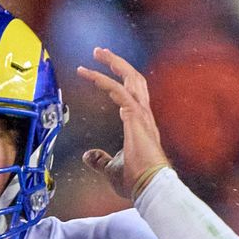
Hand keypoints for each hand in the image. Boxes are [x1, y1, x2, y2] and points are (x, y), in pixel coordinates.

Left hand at [77, 47, 169, 199]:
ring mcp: (142, 115)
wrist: (150, 187)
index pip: (132, 94)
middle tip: (99, 52)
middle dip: (118, 63)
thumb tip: (88, 156)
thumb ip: (100, 160)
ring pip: (130, 79)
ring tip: (97, 53)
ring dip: (113, 63)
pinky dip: (104, 81)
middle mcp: (144, 115)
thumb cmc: (136, 181)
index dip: (117, 81)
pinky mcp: (135, 117)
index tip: (99, 73)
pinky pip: (118, 92)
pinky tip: (90, 75)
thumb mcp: (112, 168)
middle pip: (134, 79)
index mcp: (141, 124)